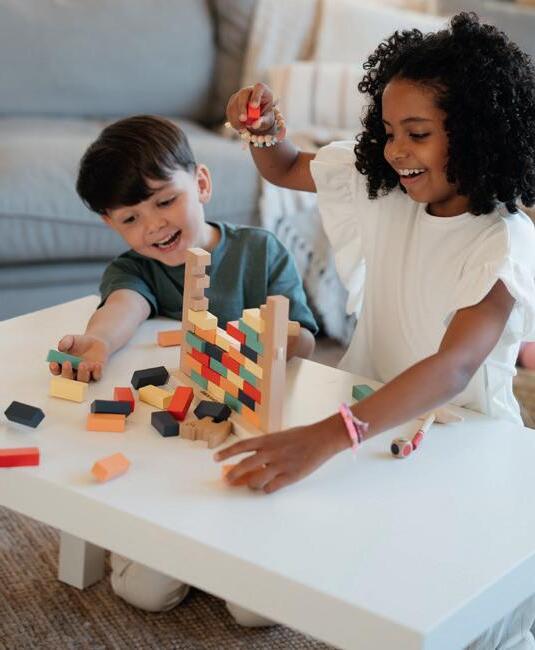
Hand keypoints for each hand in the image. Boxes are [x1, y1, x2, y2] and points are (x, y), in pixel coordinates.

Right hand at [48, 334, 108, 381]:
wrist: (95, 342)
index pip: (56, 371)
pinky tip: (96, 364)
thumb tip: (60, 348)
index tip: (54, 363)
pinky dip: (97, 372)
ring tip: (82, 364)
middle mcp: (74, 373)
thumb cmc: (80, 342)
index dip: (54, 369)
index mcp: (64, 366)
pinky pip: (97, 376)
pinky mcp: (96, 373)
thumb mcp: (71, 339)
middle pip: (68, 378)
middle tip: (66, 363)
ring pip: (82, 380)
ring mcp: (85, 374)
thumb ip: (65, 342)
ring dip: (82, 373)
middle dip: (66, 372)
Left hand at [214, 422, 344, 492]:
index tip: (215, 458)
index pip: (241, 446)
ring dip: (250, 485)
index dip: (226, 452)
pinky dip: (266, 489)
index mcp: (267, 440)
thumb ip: (267, 447)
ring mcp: (279, 465)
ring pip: (256, 480)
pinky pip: (271, 488)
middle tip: (227, 480)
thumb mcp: (281, 436)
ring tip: (250, 485)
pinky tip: (267, 488)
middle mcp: (270, 452)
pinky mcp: (289, 476)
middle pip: (244, 465)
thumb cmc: (302, 436)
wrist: (322, 439)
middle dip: (233, 474)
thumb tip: (255, 459)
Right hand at [226, 82, 276, 133]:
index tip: (254, 106)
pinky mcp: (232, 102)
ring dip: (237, 118)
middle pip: (243, 94)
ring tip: (243, 129)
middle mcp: (249, 90)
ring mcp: (239, 95)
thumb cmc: (265, 115)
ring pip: (234, 103)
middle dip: (242, 107)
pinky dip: (233, 121)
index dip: (256, 96)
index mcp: (262, 90)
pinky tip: (239, 128)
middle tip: (243, 119)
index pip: (259, 88)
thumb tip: (255, 125)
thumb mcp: (268, 119)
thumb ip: (263, 121)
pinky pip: (229, 111)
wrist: (258, 116)